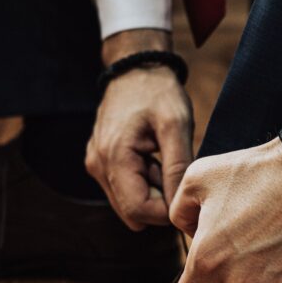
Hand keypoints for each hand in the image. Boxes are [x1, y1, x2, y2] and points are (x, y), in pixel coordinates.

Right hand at [86, 30, 193, 229]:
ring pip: (128, 203)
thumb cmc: (157, 92)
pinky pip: (123, 188)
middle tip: (172, 170)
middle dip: (158, 202)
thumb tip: (180, 206)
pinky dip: (142, 181)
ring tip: (161, 159)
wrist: (135, 69)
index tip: (185, 192)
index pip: (139, 211)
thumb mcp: (176, 125)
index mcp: (114, 157)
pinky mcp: (100, 163)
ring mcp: (96, 165)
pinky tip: (151, 158)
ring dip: (151, 191)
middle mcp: (98, 166)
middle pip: (132, 213)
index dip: (166, 211)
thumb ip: (177, 167)